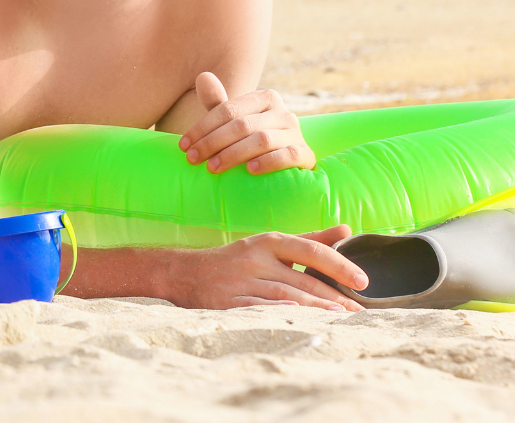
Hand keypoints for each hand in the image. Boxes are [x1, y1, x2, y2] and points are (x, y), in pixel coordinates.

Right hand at [169, 226, 368, 309]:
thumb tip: (346, 228)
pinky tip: (304, 322)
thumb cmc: (238, 260)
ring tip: (341, 319)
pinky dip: (284, 316)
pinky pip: (262, 311)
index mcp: (268, 242)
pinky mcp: (230, 303)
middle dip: (335, 297)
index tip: (363, 281)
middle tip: (359, 311)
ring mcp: (242, 281)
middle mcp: (255, 259)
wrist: (187, 273)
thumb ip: (309, 239)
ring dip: (317, 309)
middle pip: (303, 279)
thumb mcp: (270, 244)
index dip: (339, 265)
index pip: (310, 250)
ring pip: (287, 296)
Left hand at [179, 72, 314, 174]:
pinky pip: (287, 155)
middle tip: (193, 159)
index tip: (183, 145)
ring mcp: (296, 133)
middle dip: (212, 143)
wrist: (285, 166)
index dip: (202, 128)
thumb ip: (218, 103)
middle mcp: (283, 112)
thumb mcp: (234, 121)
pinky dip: (267, 162)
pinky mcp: (305, 154)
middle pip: (241, 125)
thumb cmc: (251, 140)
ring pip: (261, 140)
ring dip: (233, 154)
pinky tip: (249, 170)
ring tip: (212, 167)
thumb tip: (203, 76)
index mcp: (265, 98)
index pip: (228, 110)